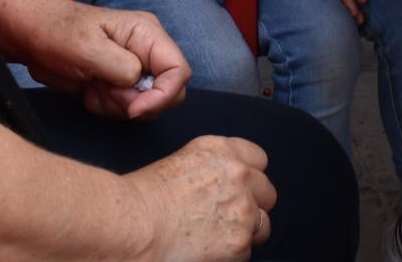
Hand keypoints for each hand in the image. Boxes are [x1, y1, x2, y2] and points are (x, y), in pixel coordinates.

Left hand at [24, 2, 190, 119]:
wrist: (31, 36)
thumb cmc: (57, 33)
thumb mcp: (88, 49)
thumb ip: (122, 67)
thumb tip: (140, 84)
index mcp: (147, 33)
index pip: (179, 71)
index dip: (162, 96)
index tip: (132, 109)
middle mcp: (146, 50)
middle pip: (168, 92)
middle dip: (137, 103)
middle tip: (105, 93)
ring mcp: (133, 67)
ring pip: (145, 104)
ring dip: (117, 106)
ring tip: (92, 87)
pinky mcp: (119, 82)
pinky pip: (126, 108)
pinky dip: (107, 107)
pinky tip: (89, 90)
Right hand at [125, 137, 276, 261]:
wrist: (134, 224)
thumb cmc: (142, 198)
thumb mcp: (183, 164)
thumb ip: (212, 170)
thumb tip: (221, 188)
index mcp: (222, 150)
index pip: (259, 160)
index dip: (250, 179)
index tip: (241, 191)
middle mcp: (239, 174)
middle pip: (267, 192)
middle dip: (253, 206)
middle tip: (227, 220)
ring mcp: (243, 208)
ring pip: (262, 225)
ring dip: (244, 233)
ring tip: (215, 239)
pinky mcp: (240, 241)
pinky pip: (247, 252)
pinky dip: (231, 255)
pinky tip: (207, 252)